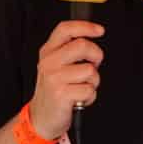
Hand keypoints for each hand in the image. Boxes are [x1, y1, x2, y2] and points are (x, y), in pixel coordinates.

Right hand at [30, 18, 103, 139]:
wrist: (42, 117)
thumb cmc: (54, 90)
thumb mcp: (55, 65)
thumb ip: (69, 51)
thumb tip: (92, 40)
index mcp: (48, 51)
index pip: (65, 29)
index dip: (85, 26)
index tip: (99, 31)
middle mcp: (49, 62)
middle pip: (82, 45)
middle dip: (96, 56)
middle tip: (93, 66)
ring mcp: (54, 78)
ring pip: (90, 70)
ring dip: (93, 81)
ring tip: (81, 87)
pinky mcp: (61, 94)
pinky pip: (89, 90)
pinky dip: (90, 97)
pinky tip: (79, 98)